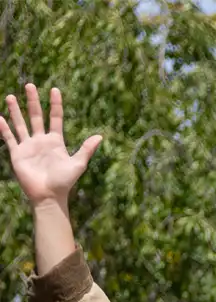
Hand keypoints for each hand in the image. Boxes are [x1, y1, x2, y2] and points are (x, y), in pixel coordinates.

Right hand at [0, 85, 101, 205]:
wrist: (49, 196)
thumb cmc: (65, 181)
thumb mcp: (78, 164)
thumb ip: (86, 149)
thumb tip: (100, 136)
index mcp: (56, 141)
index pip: (55, 118)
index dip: (55, 104)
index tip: (54, 89)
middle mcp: (41, 141)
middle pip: (35, 116)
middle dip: (32, 101)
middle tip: (29, 85)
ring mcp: (28, 146)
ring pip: (20, 124)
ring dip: (15, 110)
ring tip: (10, 96)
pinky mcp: (17, 153)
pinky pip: (8, 138)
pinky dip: (3, 128)